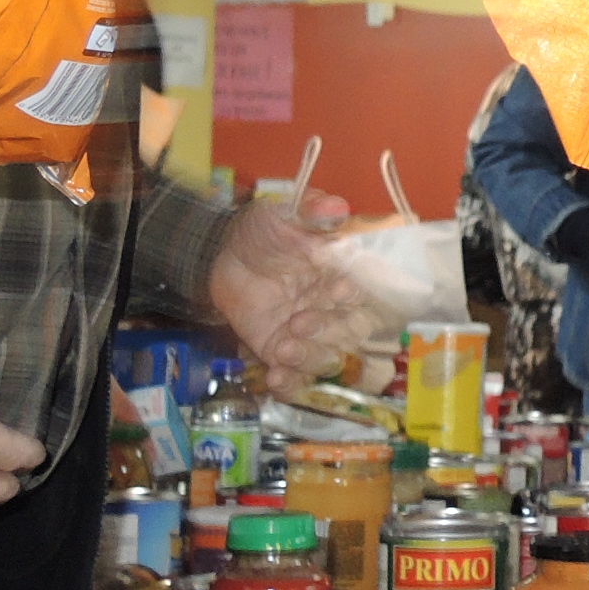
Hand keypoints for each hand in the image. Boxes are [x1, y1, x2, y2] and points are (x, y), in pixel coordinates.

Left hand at [211, 189, 380, 394]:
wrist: (223, 257)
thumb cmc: (264, 232)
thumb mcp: (282, 213)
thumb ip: (309, 211)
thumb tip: (334, 206)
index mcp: (343, 273)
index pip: (365, 290)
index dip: (356, 295)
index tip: (339, 289)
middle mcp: (334, 308)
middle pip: (350, 331)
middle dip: (329, 331)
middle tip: (299, 322)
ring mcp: (310, 334)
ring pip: (327, 357)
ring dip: (310, 359)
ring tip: (282, 349)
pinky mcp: (284, 351)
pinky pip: (297, 377)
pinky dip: (291, 383)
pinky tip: (275, 379)